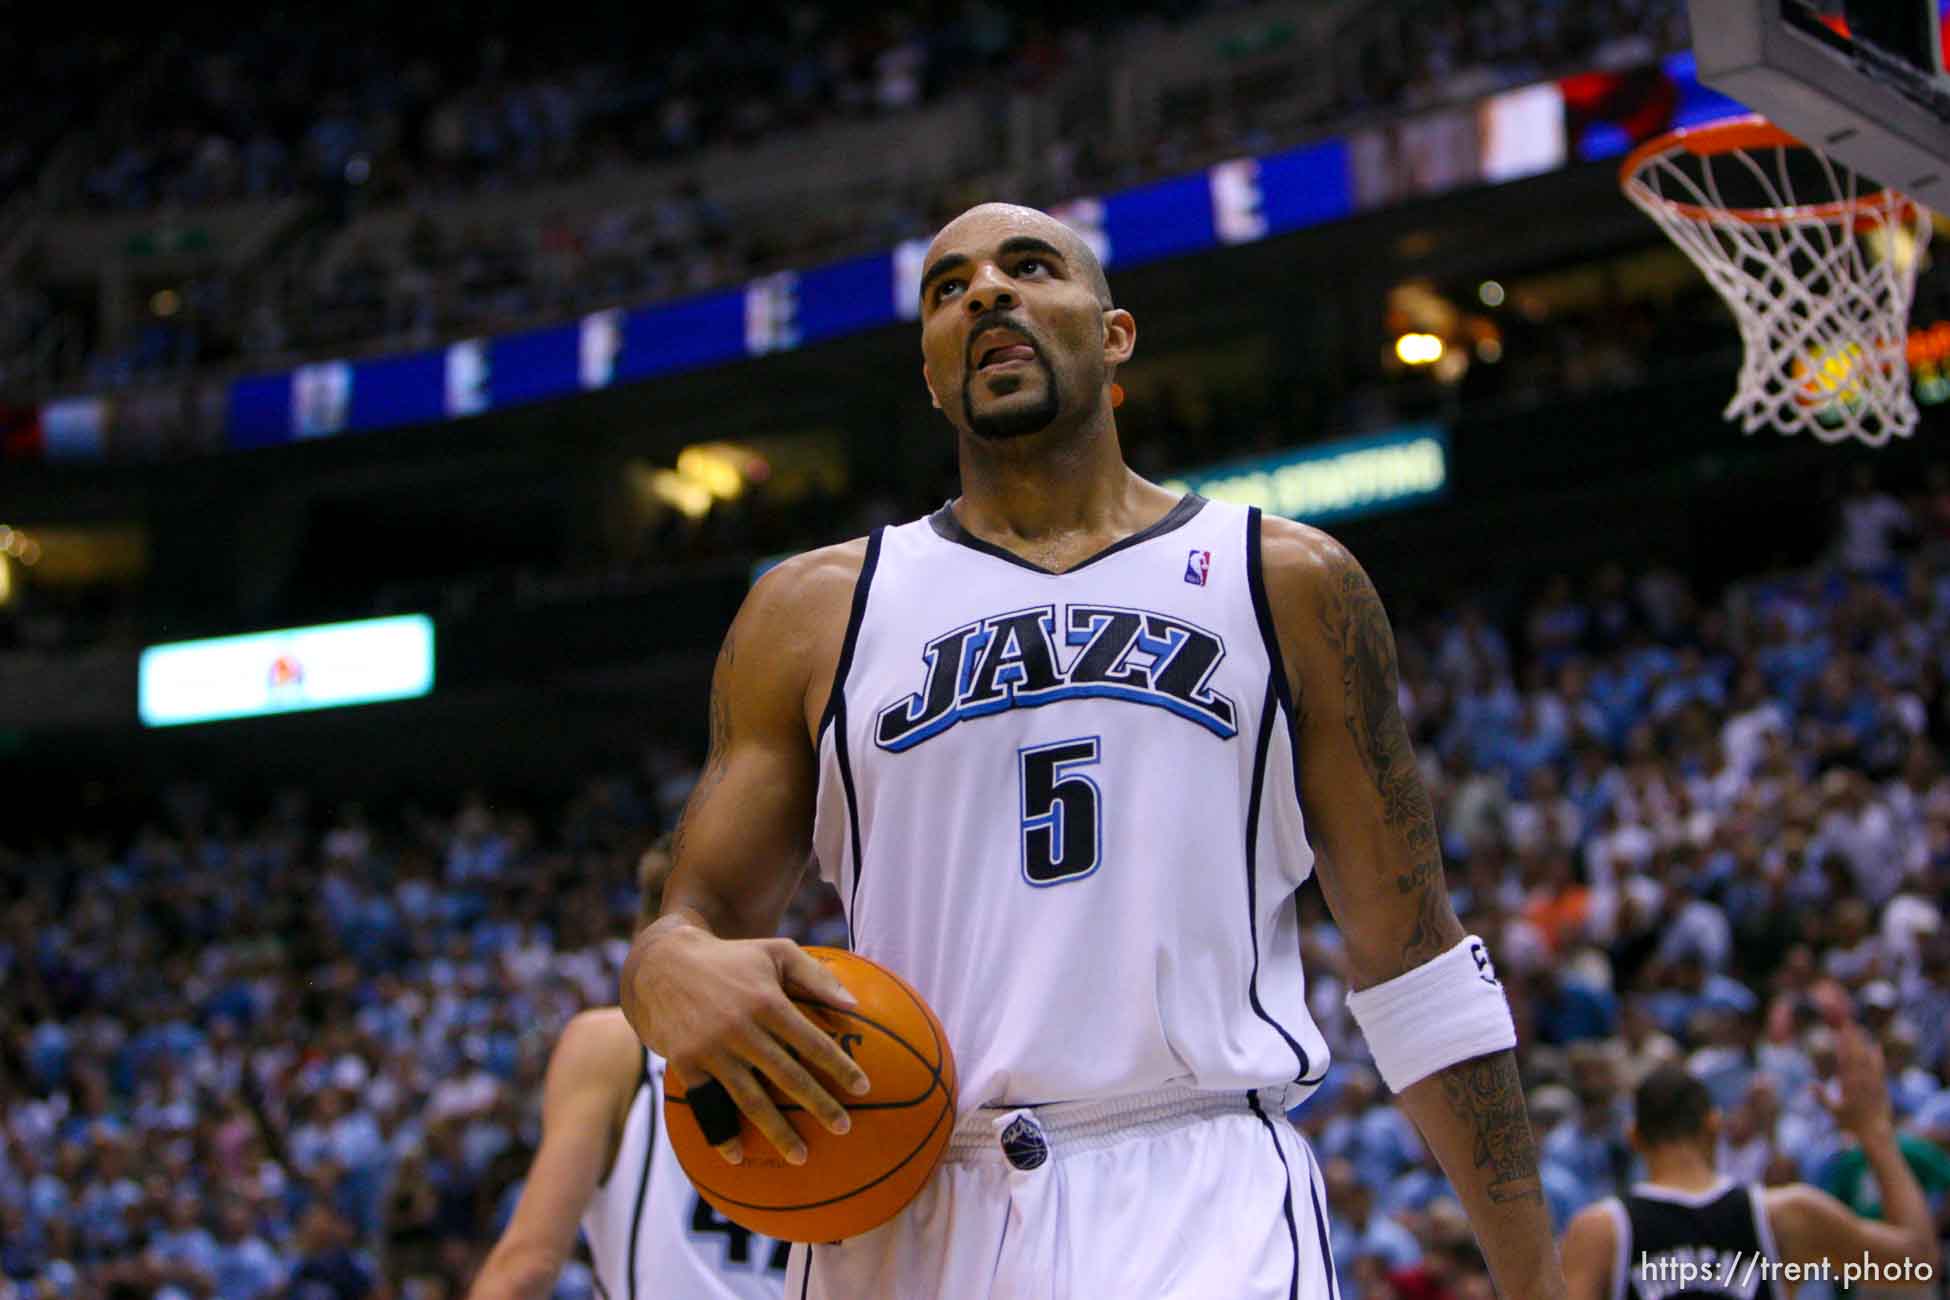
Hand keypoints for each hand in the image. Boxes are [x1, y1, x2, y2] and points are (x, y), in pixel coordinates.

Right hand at [623, 923, 870, 1164]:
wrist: (663, 964)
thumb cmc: (731, 958)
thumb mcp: (776, 952)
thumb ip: (816, 976)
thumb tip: (855, 1006)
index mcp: (767, 1001)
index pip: (812, 1042)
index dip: (839, 1067)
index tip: (863, 1088)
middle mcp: (741, 1028)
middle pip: (788, 1076)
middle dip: (820, 1105)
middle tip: (844, 1128)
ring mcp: (712, 1049)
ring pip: (751, 1099)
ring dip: (779, 1132)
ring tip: (803, 1156)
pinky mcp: (686, 1064)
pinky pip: (708, 1105)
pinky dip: (722, 1134)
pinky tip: (737, 1157)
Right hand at [1811, 982, 1892, 1138]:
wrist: (1876, 1134)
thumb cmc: (1852, 1125)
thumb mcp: (1833, 1112)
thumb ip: (1821, 1097)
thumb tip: (1808, 1084)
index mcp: (1849, 1086)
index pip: (1845, 1061)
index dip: (1842, 1045)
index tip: (1838, 1032)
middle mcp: (1862, 1082)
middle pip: (1856, 1055)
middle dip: (1852, 1038)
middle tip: (1847, 1023)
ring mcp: (1873, 1083)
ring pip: (1868, 1059)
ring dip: (1863, 1043)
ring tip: (1859, 1030)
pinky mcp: (1881, 1086)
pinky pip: (1879, 1068)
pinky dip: (1877, 1056)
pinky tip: (1875, 1046)